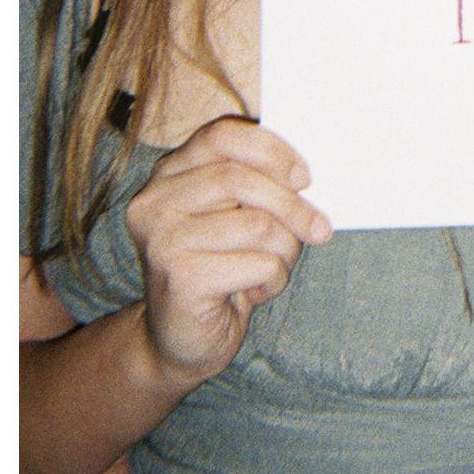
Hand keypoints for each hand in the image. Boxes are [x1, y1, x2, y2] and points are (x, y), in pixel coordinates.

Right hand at [125, 115, 329, 387]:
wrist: (181, 339)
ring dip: (286, 249)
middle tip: (318, 228)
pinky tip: (257, 292)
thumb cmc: (221, 266)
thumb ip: (256, 183)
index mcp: (169, 174)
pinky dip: (274, 279)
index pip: (221, 134)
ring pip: (256, 224)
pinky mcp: (180, 279)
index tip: (304, 177)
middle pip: (240, 178)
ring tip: (277, 265)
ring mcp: (163, 241)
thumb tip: (305, 172)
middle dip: (292, 206)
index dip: (270, 150)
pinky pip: (256, 264)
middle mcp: (155, 202)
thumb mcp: (235, 215)